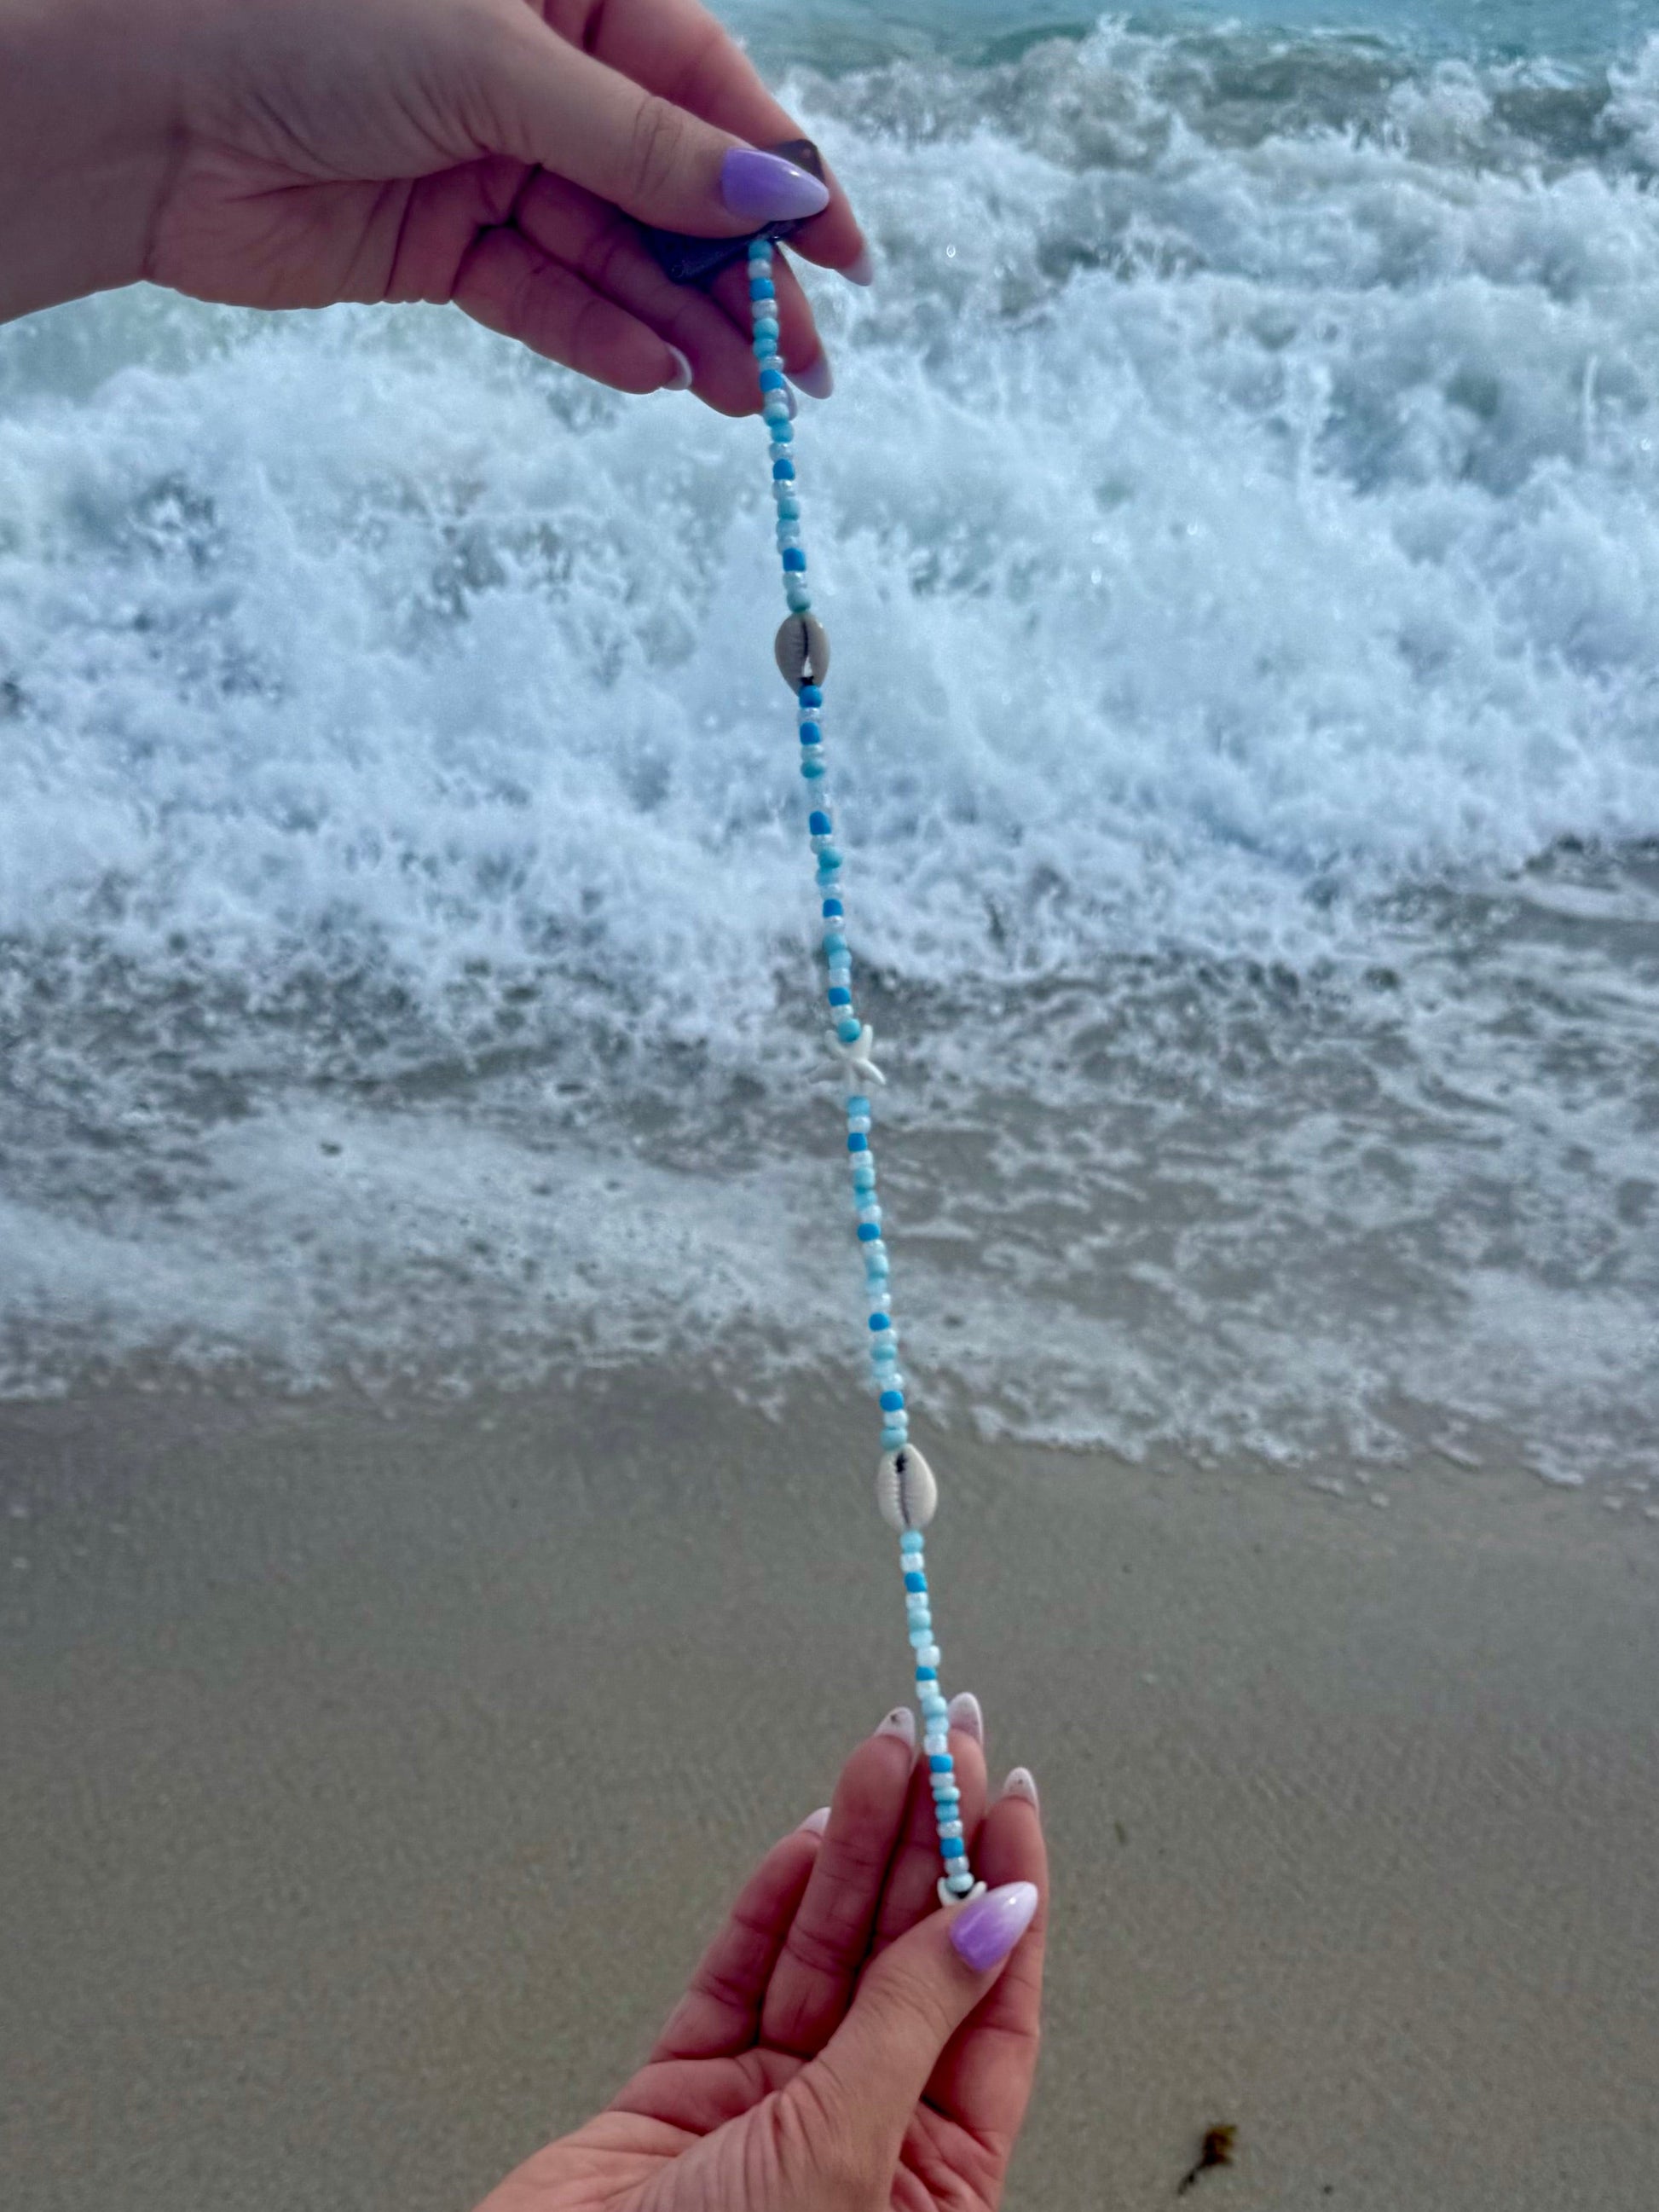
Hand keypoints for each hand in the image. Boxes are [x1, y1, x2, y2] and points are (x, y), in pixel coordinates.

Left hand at [0, 0, 866, 411]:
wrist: (142, 116)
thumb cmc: (302, 26)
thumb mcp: (498, 68)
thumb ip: (642, 145)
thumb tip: (777, 192)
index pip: (705, 89)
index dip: (783, 175)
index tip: (847, 259)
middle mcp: (539, 74)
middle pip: (672, 188)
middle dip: (739, 278)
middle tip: (805, 371)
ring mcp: (494, 163)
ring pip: (617, 256)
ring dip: (682, 328)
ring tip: (746, 397)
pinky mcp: (446, 247)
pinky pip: (546, 299)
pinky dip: (597, 338)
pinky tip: (654, 377)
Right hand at [476, 1708, 1046, 2211]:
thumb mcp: (849, 2152)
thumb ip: (912, 2022)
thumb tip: (997, 1917)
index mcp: (930, 2183)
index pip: (990, 2005)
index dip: (1006, 1893)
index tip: (1007, 1796)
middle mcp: (859, 2137)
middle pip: (909, 1958)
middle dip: (928, 1843)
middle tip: (944, 1743)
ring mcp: (769, 2110)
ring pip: (825, 1948)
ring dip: (854, 1843)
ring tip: (884, 1752)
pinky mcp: (685, 2092)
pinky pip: (742, 1972)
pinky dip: (774, 1898)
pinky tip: (811, 1832)